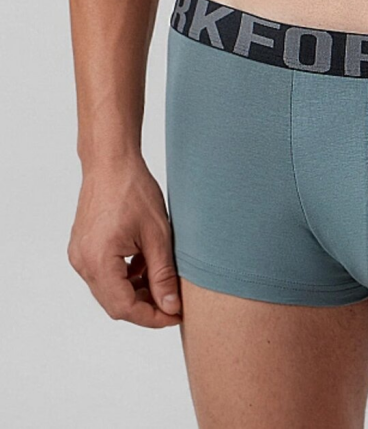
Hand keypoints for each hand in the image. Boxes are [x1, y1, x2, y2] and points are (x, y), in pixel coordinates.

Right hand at [68, 155, 181, 327]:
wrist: (111, 162)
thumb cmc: (133, 190)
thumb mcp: (158, 235)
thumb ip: (163, 275)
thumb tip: (171, 307)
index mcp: (99, 261)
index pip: (124, 308)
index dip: (152, 317)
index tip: (175, 316)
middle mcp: (82, 263)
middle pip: (114, 304)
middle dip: (145, 307)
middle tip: (173, 303)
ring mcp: (79, 255)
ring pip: (109, 290)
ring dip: (135, 292)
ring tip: (162, 279)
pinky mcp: (82, 248)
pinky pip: (103, 274)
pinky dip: (125, 277)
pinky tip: (145, 264)